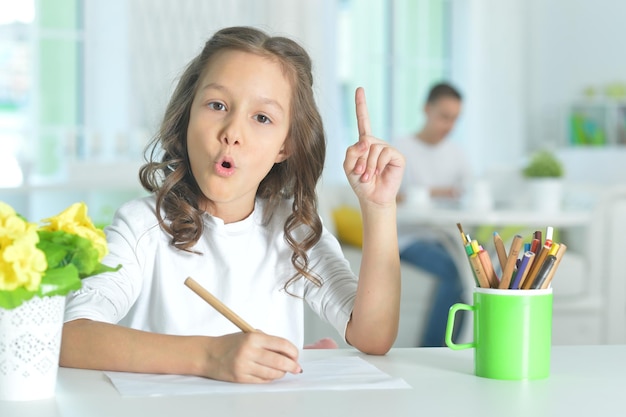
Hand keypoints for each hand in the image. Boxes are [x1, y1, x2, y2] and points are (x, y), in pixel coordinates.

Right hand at [200, 332, 301, 382]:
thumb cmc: (230, 343)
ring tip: (283, 371)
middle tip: (297, 368)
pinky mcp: (240, 378)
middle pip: (280, 361)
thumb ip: (267, 341)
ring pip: (273, 373)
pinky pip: (262, 381)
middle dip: (292, 366)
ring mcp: (244, 366)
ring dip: (282, 373)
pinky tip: (271, 375)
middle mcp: (249, 351)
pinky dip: (270, 378)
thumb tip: (287, 351)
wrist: (208, 354)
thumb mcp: (248, 335)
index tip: (296, 355)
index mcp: (253, 338)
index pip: (281, 344)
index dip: (293, 351)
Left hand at [343, 87, 404, 206]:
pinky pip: (385, 153)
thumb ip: (351, 151)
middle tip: (361, 173)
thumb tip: (366, 141)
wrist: (372, 197)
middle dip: (360, 160)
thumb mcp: (348, 166)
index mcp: (364, 143)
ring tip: (369, 176)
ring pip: (374, 148)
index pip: (363, 120)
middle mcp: (377, 143)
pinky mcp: (397, 156)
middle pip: (365, 141)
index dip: (361, 105)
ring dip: (368, 165)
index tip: (360, 89)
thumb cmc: (360, 182)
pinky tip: (379, 173)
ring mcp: (388, 149)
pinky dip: (378, 165)